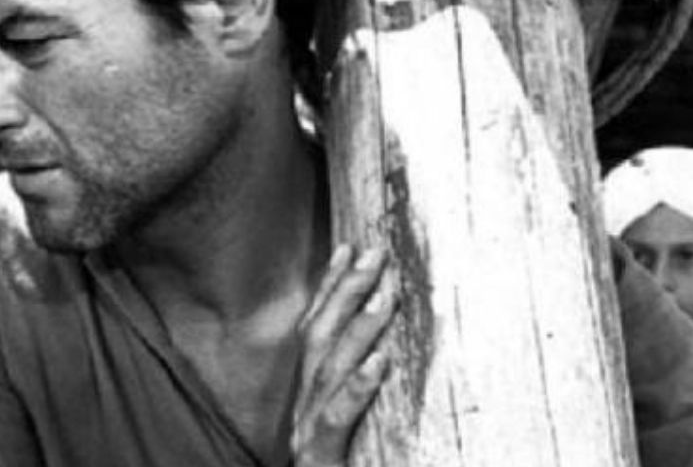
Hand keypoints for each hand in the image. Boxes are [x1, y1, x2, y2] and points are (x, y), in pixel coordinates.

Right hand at [290, 244, 397, 466]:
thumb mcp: (350, 436)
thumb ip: (360, 399)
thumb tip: (390, 354)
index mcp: (309, 401)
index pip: (316, 332)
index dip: (330, 288)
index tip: (350, 247)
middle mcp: (302, 412)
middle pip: (319, 339)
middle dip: (344, 292)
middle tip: (374, 254)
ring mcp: (307, 437)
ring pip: (328, 372)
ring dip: (357, 329)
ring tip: (385, 295)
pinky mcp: (319, 462)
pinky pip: (336, 422)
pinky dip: (356, 390)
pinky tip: (379, 364)